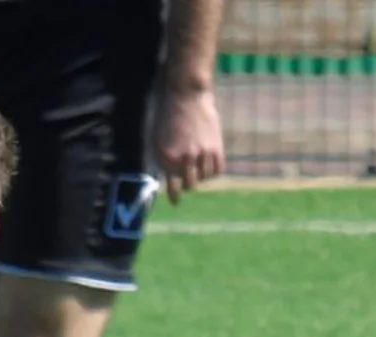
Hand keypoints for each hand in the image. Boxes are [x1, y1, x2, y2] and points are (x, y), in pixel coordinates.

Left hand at [152, 88, 223, 205]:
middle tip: (188, 177)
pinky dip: (213, 169)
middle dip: (188, 182)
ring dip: (201, 174)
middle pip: (191, 185)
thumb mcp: (157, 140)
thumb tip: (169, 179)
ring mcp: (202, 154)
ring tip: (199, 162)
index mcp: (167, 159)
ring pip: (205, 177)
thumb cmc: (167, 117)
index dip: (175, 196)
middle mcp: (184, 160)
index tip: (176, 202)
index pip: (173, 187)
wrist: (185, 97)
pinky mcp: (216, 147)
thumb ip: (164, 160)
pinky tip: (209, 162)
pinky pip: (218, 169)